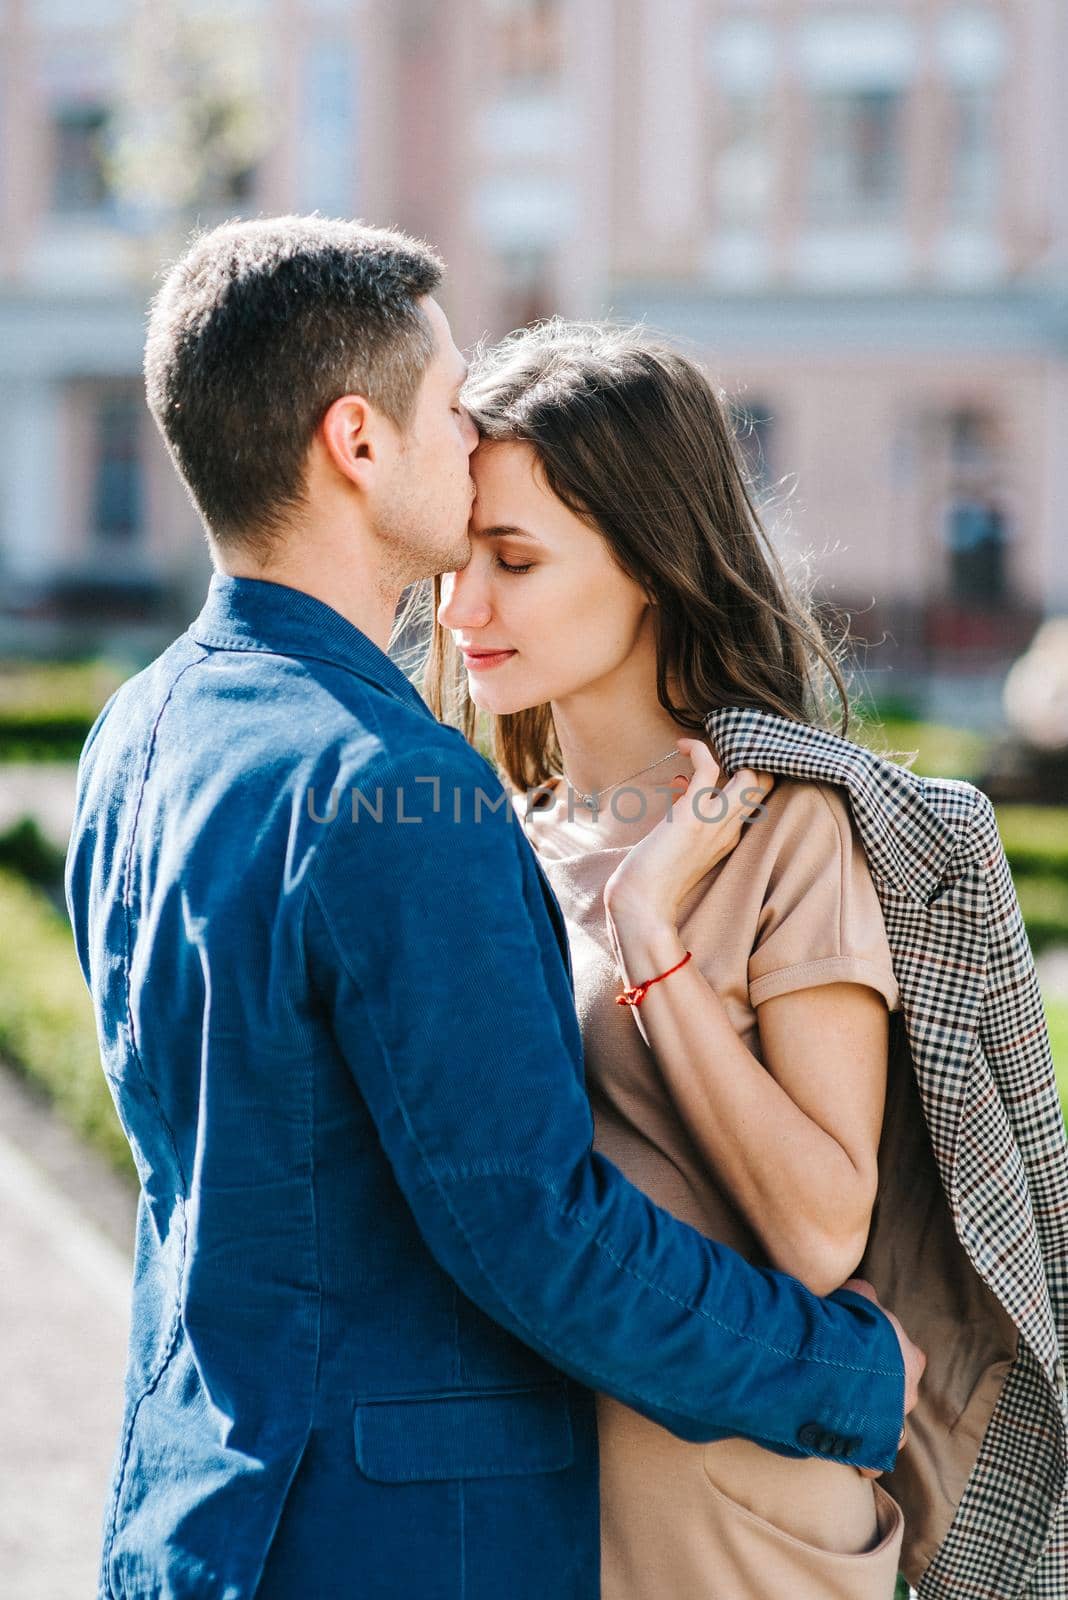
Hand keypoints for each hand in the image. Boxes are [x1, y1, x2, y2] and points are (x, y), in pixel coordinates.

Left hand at [603, 738, 774, 926]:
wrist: (642, 903)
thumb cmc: (653, 881)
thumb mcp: (681, 849)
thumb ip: (689, 824)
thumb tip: (681, 789)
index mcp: (728, 840)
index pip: (755, 802)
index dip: (748, 777)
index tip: (723, 764)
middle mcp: (729, 830)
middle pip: (763, 788)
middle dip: (753, 760)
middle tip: (726, 744)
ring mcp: (714, 822)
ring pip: (750, 779)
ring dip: (735, 754)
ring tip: (708, 743)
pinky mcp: (692, 814)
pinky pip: (708, 770)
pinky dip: (699, 751)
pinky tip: (682, 745)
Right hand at [838, 1277, 926, 1478]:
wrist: (833, 1365)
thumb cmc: (848, 1327)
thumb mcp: (857, 1298)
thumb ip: (864, 1298)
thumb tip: (863, 1293)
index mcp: (910, 1359)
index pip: (909, 1359)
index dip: (887, 1356)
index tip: (868, 1354)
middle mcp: (908, 1395)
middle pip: (901, 1397)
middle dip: (883, 1395)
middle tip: (853, 1387)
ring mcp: (893, 1425)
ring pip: (895, 1434)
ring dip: (878, 1429)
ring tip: (853, 1423)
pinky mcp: (874, 1449)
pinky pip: (874, 1462)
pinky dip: (865, 1461)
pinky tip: (851, 1456)